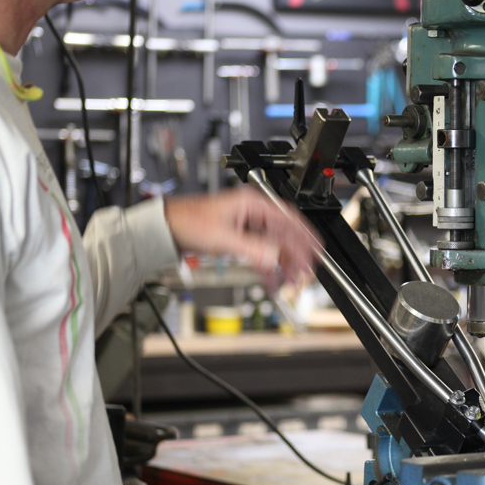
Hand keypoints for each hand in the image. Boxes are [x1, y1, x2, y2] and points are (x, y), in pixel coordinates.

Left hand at [163, 187, 320, 286]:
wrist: (168, 228)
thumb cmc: (189, 221)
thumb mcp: (223, 237)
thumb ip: (251, 248)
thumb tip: (273, 257)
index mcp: (253, 204)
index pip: (288, 221)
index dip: (305, 238)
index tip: (316, 252)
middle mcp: (254, 213)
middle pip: (285, 234)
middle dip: (298, 254)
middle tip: (308, 271)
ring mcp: (249, 226)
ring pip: (276, 245)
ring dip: (285, 263)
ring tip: (294, 279)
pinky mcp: (243, 238)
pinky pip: (263, 253)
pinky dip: (269, 267)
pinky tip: (273, 280)